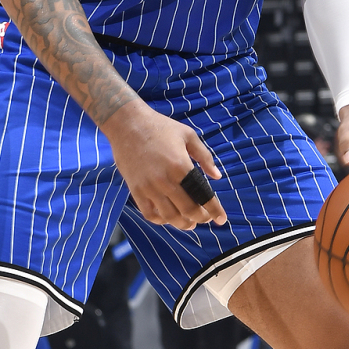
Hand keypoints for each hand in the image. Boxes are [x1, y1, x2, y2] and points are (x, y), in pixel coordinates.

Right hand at [103, 99, 227, 229]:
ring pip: (170, 217)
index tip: (222, 219)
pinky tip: (168, 218)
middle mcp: (165, 180)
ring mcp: (149, 187)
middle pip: (188, 210)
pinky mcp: (136, 190)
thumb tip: (217, 176)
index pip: (203, 195)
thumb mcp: (188, 135)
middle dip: (201, 218)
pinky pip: (150, 214)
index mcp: (181, 166)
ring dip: (183, 224)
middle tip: (206, 218)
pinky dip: (161, 221)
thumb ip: (205, 157)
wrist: (127, 124)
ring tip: (190, 223)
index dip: (215, 210)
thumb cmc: (160, 127)